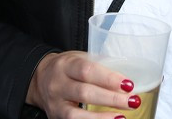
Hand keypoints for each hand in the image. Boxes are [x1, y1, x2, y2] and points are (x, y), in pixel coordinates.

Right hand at [27, 51, 142, 118]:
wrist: (39, 78)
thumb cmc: (67, 68)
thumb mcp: (79, 58)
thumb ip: (99, 66)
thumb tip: (126, 79)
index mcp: (66, 65)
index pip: (87, 70)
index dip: (109, 78)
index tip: (128, 84)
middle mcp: (58, 84)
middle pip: (85, 93)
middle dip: (111, 99)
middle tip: (132, 101)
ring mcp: (55, 103)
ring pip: (76, 114)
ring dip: (101, 118)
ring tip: (121, 118)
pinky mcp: (55, 117)